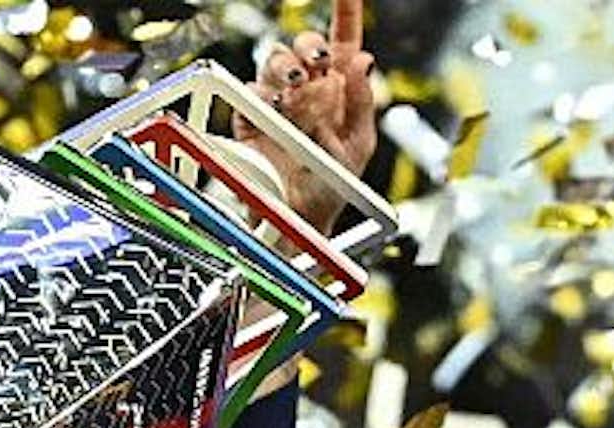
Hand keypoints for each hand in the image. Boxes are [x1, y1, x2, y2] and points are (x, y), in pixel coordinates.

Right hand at [247, 0, 377, 210]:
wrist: (301, 220)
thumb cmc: (331, 188)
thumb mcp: (358, 146)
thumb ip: (361, 102)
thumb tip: (363, 61)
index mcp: (337, 89)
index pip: (343, 38)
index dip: (346, 10)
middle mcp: (307, 89)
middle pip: (303, 44)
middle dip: (309, 45)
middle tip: (316, 63)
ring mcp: (278, 102)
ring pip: (274, 61)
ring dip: (284, 66)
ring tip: (296, 86)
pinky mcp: (251, 119)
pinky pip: (249, 93)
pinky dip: (261, 95)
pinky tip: (274, 108)